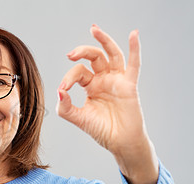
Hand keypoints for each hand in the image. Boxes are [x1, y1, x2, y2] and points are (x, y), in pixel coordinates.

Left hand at [56, 25, 158, 183]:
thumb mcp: (78, 118)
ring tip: (94, 29)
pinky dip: (134, 49)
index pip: (79, 72)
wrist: (119, 143)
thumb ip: (66, 107)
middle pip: (94, 57)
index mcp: (91, 85)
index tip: (63, 89)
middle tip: (70, 54)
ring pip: (111, 54)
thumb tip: (59, 90)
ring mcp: (117, 81)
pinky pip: (134, 65)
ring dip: (103, 41)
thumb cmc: (101, 130)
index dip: (69, 77)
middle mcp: (104, 79)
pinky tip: (134, 34)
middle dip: (82, 52)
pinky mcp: (129, 86)